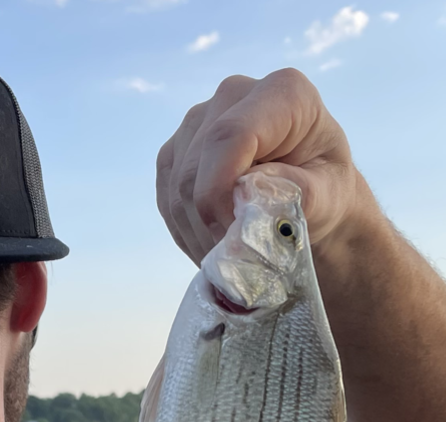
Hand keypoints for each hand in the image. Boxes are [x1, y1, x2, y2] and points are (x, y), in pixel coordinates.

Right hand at [156, 68, 359, 265]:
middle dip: (209, 222)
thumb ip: (300, 192)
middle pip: (194, 168)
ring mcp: (198, 122)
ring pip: (175, 189)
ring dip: (197, 232)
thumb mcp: (331, 197)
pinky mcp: (176, 152)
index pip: (228, 136)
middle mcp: (233, 95)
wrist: (311, 199)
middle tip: (235, 254)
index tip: (237, 232)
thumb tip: (251, 193)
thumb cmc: (326, 194)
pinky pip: (165, 199)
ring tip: (227, 250)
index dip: (221, 192)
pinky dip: (185, 230)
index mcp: (283, 93)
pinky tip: (212, 239)